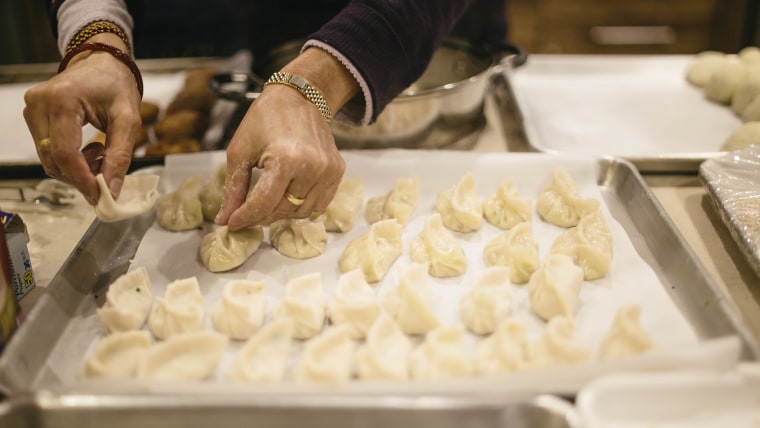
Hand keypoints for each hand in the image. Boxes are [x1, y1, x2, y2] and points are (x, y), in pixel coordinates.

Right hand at [23, 37, 140, 204]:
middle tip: (107, 169)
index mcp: (62, 100)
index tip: (99, 196)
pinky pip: (47, 150)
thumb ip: (120, 155)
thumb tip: (111, 189)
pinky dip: (68, 158)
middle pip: (53, 159)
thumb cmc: (116, 86)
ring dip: (75, 167)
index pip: (64, 153)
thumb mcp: (128, 119)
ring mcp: (31, 109)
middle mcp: (38, 104)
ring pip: (48, 158)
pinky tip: (87, 147)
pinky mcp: (32, 115)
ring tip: (100, 151)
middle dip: (81, 175)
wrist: (101, 62)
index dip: (81, 179)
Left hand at [216, 84, 344, 228]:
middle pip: (283, 210)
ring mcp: (329, 171)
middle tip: (246, 213)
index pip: (264, 203)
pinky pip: (319, 204)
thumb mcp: (240, 151)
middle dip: (261, 216)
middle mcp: (313, 167)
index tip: (232, 224)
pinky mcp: (337, 171)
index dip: (245, 218)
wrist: (299, 98)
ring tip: (267, 203)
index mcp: (286, 159)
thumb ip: (233, 189)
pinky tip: (287, 196)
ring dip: (282, 213)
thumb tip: (225, 220)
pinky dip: (301, 206)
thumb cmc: (265, 119)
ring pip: (302, 212)